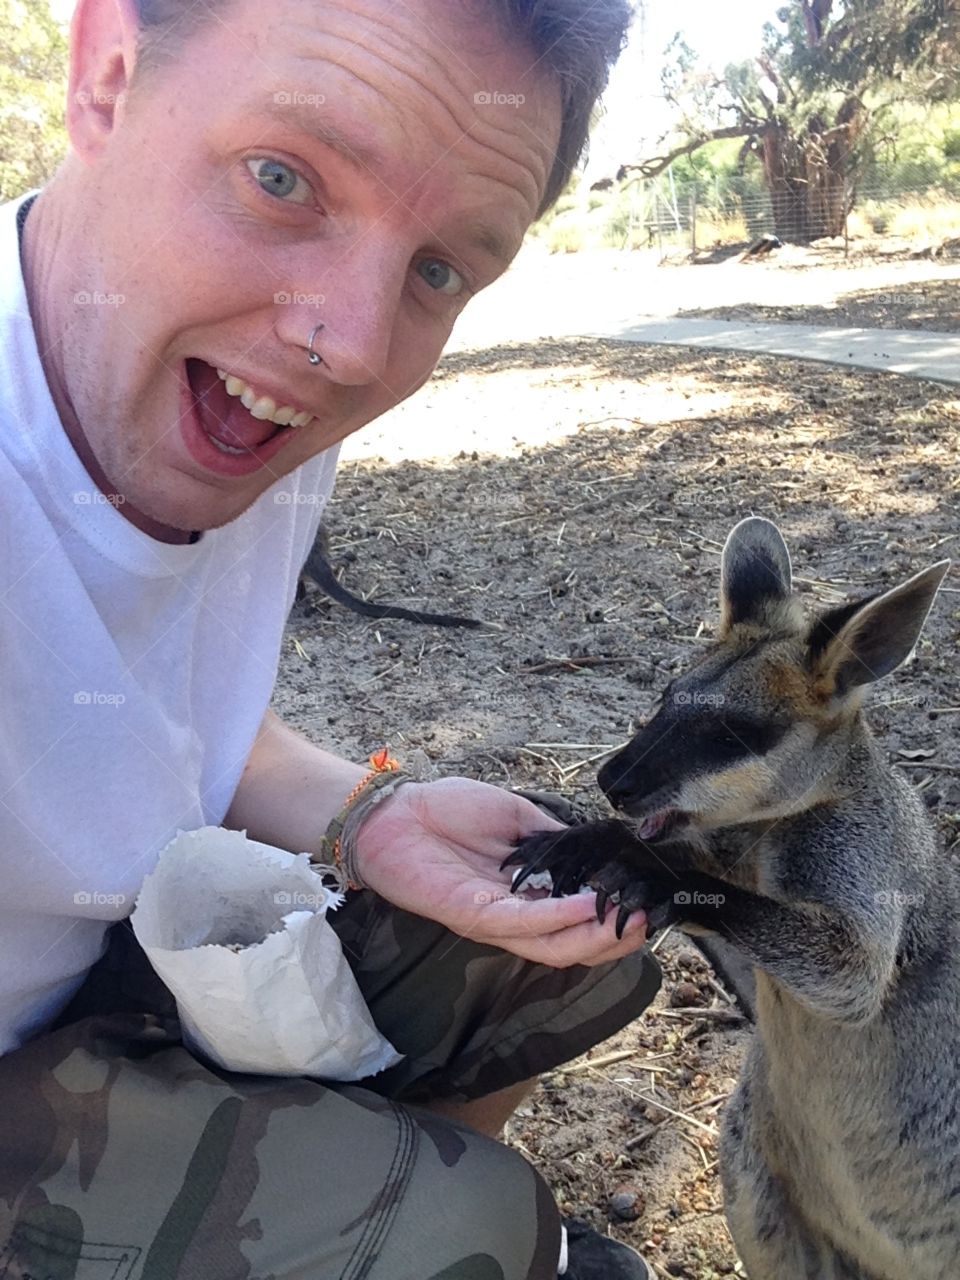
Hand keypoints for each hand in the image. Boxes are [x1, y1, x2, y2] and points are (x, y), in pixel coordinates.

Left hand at [353, 776, 648, 966]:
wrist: (394, 811)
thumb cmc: (448, 810)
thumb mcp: (515, 818)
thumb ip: (553, 838)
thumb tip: (597, 846)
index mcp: (526, 894)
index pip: (577, 921)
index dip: (612, 919)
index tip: (645, 903)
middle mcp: (513, 915)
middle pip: (571, 946)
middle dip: (612, 940)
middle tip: (645, 922)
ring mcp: (493, 919)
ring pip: (552, 947)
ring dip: (593, 937)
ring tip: (626, 920)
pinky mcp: (471, 914)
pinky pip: (522, 922)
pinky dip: (557, 917)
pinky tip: (585, 904)